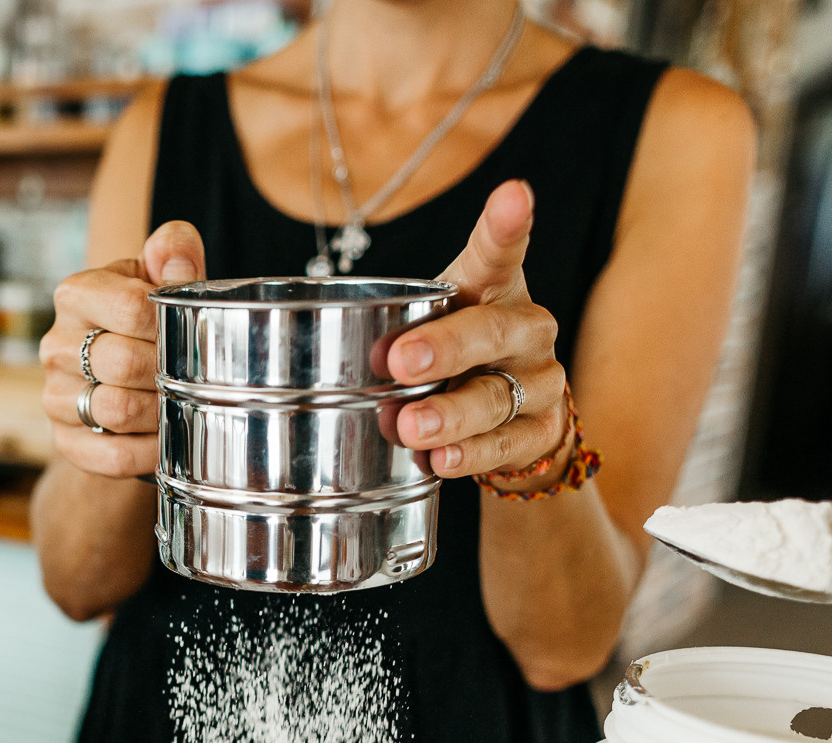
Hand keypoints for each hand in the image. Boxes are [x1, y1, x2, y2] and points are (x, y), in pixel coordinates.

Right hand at [41, 222, 205, 476]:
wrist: (119, 383)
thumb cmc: (145, 324)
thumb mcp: (159, 278)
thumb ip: (173, 252)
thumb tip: (175, 260)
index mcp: (76, 295)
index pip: (131, 306)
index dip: (171, 324)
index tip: (190, 332)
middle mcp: (56, 346)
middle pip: (125, 362)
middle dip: (169, 372)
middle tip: (194, 375)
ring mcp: (56, 397)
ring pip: (117, 411)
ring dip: (161, 412)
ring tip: (180, 404)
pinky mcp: (66, 442)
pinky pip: (113, 455)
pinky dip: (149, 451)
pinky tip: (165, 438)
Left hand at [386, 180, 568, 483]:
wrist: (514, 422)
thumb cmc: (454, 359)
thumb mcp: (425, 324)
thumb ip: (383, 324)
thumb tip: (290, 335)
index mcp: (492, 290)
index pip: (499, 252)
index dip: (506, 225)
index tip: (514, 193)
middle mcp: (524, 329)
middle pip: (491, 332)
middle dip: (445, 347)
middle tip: (400, 361)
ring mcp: (538, 381)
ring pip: (496, 396)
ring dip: (449, 414)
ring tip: (410, 426)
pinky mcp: (541, 431)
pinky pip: (506, 445)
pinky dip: (471, 455)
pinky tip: (443, 460)